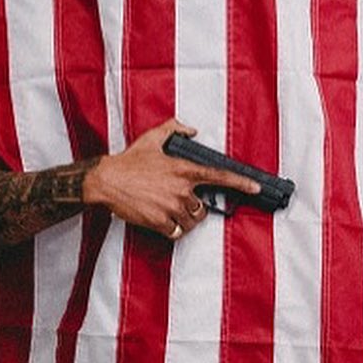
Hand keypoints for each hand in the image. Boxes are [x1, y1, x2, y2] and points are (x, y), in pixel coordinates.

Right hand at [81, 118, 260, 239]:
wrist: (106, 180)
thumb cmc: (129, 159)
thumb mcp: (152, 137)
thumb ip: (175, 128)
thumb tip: (191, 130)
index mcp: (184, 169)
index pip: (218, 176)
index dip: (240, 182)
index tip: (256, 187)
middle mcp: (182, 189)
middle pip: (203, 208)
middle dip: (195, 208)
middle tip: (179, 203)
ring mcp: (171, 207)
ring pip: (191, 222)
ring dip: (185, 220)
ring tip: (170, 212)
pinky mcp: (160, 222)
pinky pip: (177, 233)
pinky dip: (173, 230)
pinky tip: (163, 221)